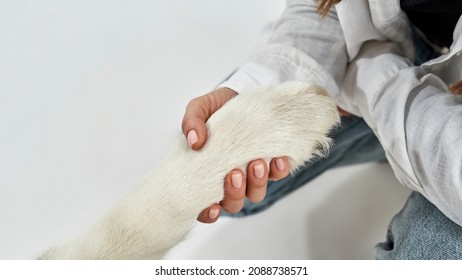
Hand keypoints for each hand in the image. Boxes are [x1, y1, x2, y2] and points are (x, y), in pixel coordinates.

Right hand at [181, 87, 290, 222]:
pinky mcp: (272, 164)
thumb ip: (191, 122)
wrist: (240, 94)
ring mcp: (252, 175)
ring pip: (255, 194)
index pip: (204, 206)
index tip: (212, 205)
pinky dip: (279, 170)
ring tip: (257, 163)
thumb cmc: (216, 108)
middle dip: (235, 193)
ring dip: (257, 183)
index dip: (207, 213)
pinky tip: (277, 158)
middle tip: (235, 173)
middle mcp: (230, 181)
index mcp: (207, 174)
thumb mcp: (199, 109)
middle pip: (233, 204)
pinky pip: (279, 176)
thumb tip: (195, 142)